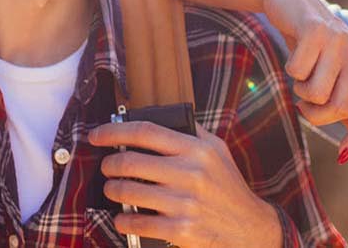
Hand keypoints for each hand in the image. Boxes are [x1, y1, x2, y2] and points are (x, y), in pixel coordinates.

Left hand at [89, 121, 283, 247]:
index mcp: (197, 150)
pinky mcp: (181, 230)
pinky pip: (137, 223)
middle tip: (107, 168)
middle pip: (130, 162)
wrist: (250, 230)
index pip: (146, 131)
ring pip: (128, 192)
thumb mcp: (218, 152)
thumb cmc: (229, 188)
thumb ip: (193, 133)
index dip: (114, 131)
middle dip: (109, 165)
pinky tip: (122, 218)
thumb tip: (161, 117)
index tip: (97, 135)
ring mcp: (185, 203)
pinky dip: (122, 221)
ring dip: (112, 190)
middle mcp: (190, 174)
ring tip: (113, 190)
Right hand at [260, 0, 347, 159]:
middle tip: (304, 105)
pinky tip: (294, 56)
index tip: (344, 155)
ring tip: (301, 75)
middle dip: (316, 115)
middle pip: (341, 107)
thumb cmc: (313, 47)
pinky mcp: (316, 30)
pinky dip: (290, 71)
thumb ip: (345, 102)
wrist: (291, 3)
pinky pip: (297, 72)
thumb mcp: (334, 73)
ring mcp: (339, 39)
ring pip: (317, 93)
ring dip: (300, 91)